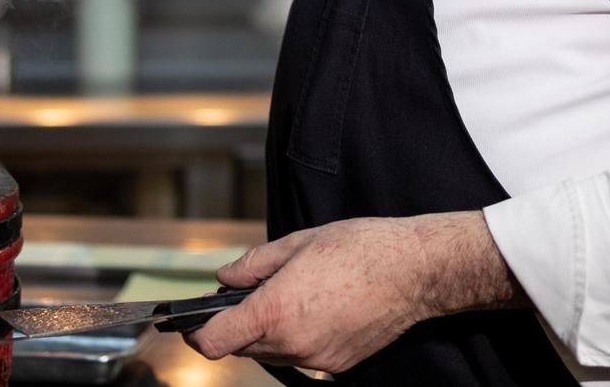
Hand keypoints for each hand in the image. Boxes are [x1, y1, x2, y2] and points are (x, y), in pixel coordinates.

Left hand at [185, 212, 518, 373]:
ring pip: (271, 353)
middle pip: (241, 347)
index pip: (214, 341)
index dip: (198, 331)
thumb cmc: (361, 249)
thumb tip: (225, 276)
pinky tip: (318, 309)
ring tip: (293, 296)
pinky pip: (302, 356)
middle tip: (251, 294)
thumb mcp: (297, 242)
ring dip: (268, 331)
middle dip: (237, 324)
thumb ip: (253, 264)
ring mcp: (316, 358)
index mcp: (275, 310)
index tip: (195, 320)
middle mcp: (292, 342)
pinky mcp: (337, 366)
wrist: (414, 271)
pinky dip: (298, 337)